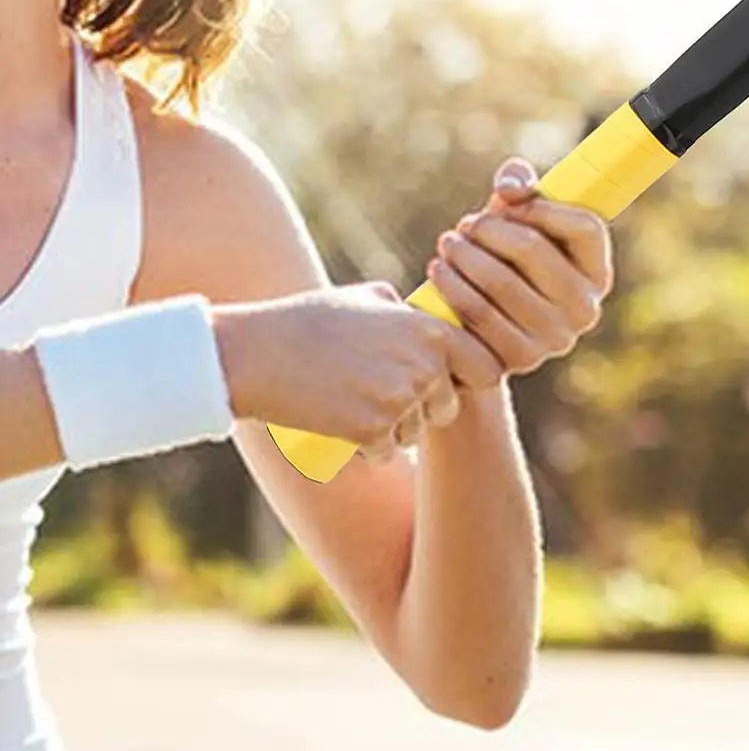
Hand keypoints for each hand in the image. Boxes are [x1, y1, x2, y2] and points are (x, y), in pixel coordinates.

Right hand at [214, 282, 502, 463]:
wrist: (261, 353)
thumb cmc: (312, 320)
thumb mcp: (367, 297)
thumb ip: (406, 309)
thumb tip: (428, 317)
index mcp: (432, 332)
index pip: (486, 369)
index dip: (469, 380)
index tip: (448, 384)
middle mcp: (425, 366)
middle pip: (448, 408)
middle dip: (426, 409)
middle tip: (389, 399)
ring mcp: (400, 400)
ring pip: (415, 433)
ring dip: (395, 431)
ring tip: (358, 406)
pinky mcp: (372, 430)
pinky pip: (386, 453)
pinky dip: (369, 449)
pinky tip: (346, 428)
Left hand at [422, 156, 614, 383]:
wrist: (486, 329)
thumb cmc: (508, 261)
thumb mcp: (518, 222)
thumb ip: (519, 187)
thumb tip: (509, 186)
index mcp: (598, 271)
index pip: (585, 228)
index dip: (545, 207)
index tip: (509, 200)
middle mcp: (585, 309)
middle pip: (534, 249)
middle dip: (490, 228)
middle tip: (466, 224)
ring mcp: (555, 339)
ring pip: (500, 281)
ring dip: (464, 255)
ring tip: (448, 244)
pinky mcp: (519, 360)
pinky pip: (478, 315)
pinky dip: (452, 287)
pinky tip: (439, 271)